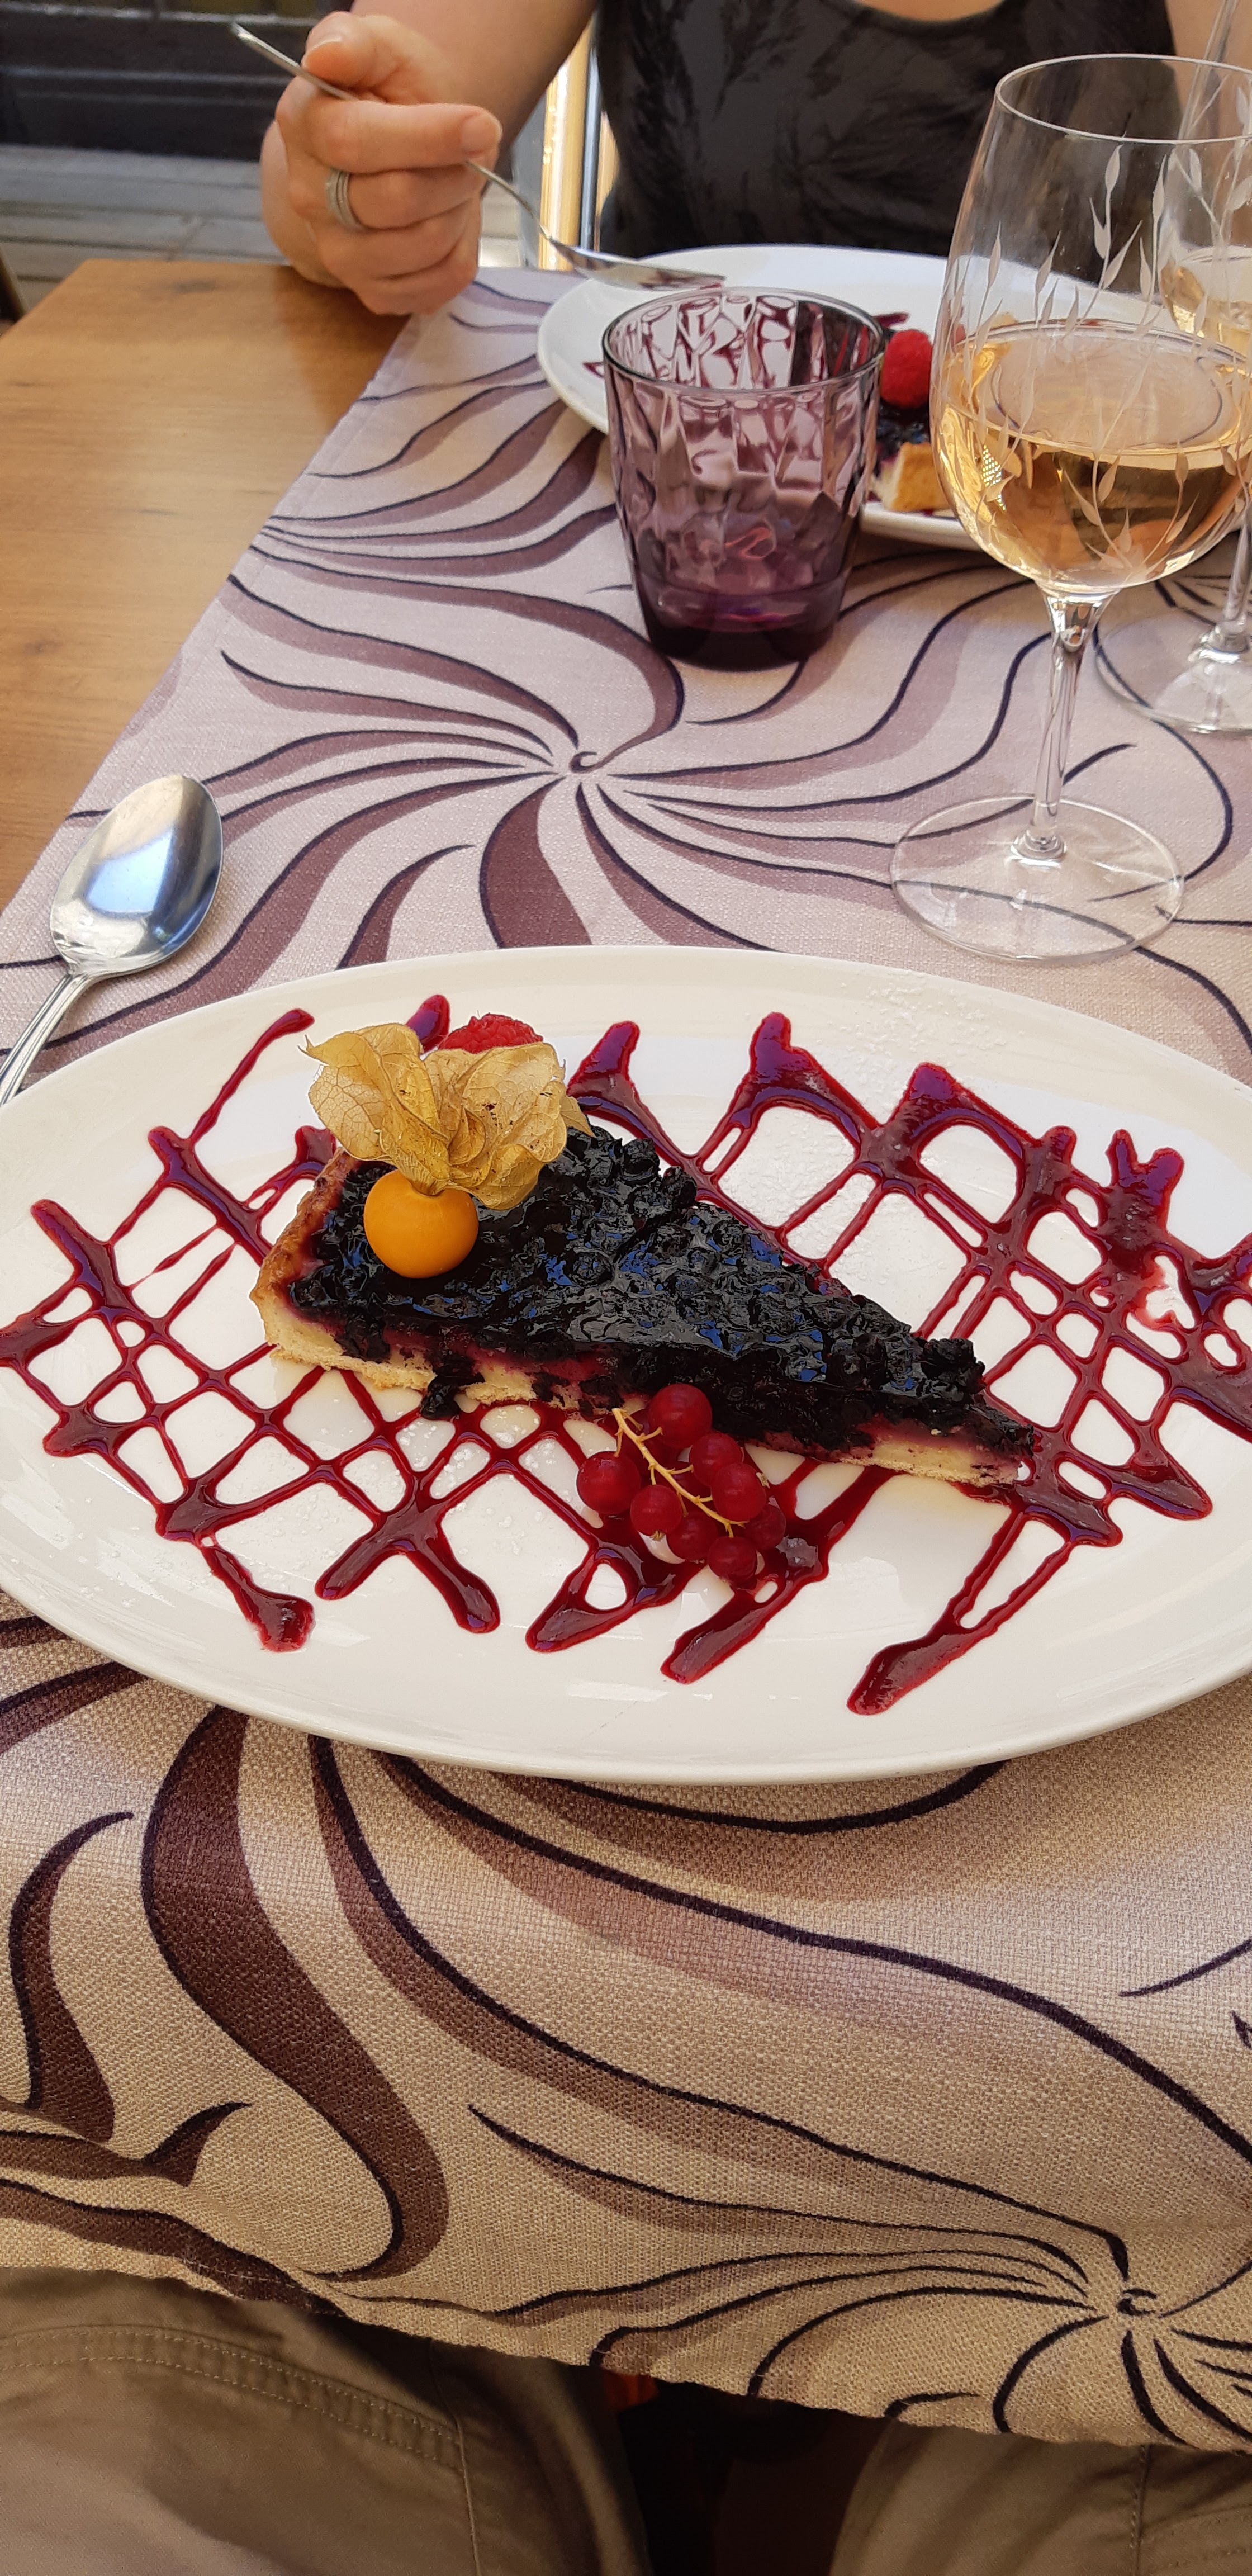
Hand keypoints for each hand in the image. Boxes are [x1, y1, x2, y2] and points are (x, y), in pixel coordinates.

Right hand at [271, 11, 502, 315]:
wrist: (387, 148)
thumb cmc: (385, 93)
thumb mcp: (377, 46)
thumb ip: (353, 41)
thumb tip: (327, 56)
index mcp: (305, 127)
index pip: (358, 143)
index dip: (429, 137)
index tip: (481, 123)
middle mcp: (310, 198)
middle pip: (398, 200)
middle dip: (455, 172)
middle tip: (474, 148)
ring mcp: (339, 254)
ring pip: (424, 244)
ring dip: (460, 208)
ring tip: (456, 180)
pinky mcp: (374, 292)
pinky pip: (439, 283)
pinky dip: (461, 248)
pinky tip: (450, 217)